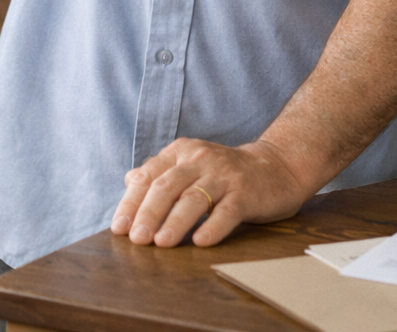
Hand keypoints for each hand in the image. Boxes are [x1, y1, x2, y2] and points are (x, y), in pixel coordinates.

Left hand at [109, 137, 314, 247]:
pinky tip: (200, 242)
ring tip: (161, 243)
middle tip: (137, 238)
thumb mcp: (190, 166)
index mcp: (181, 153)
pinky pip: (228, 211)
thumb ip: (161, 173)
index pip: (149, 176)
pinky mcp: (247, 192)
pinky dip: (213, 226)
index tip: (119, 227)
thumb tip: (129, 182)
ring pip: (194, 198)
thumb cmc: (225, 173)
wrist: (277, 166)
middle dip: (148, 213)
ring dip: (175, 221)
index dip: (132, 202)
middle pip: (167, 186)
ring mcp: (224, 175)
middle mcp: (200, 159)